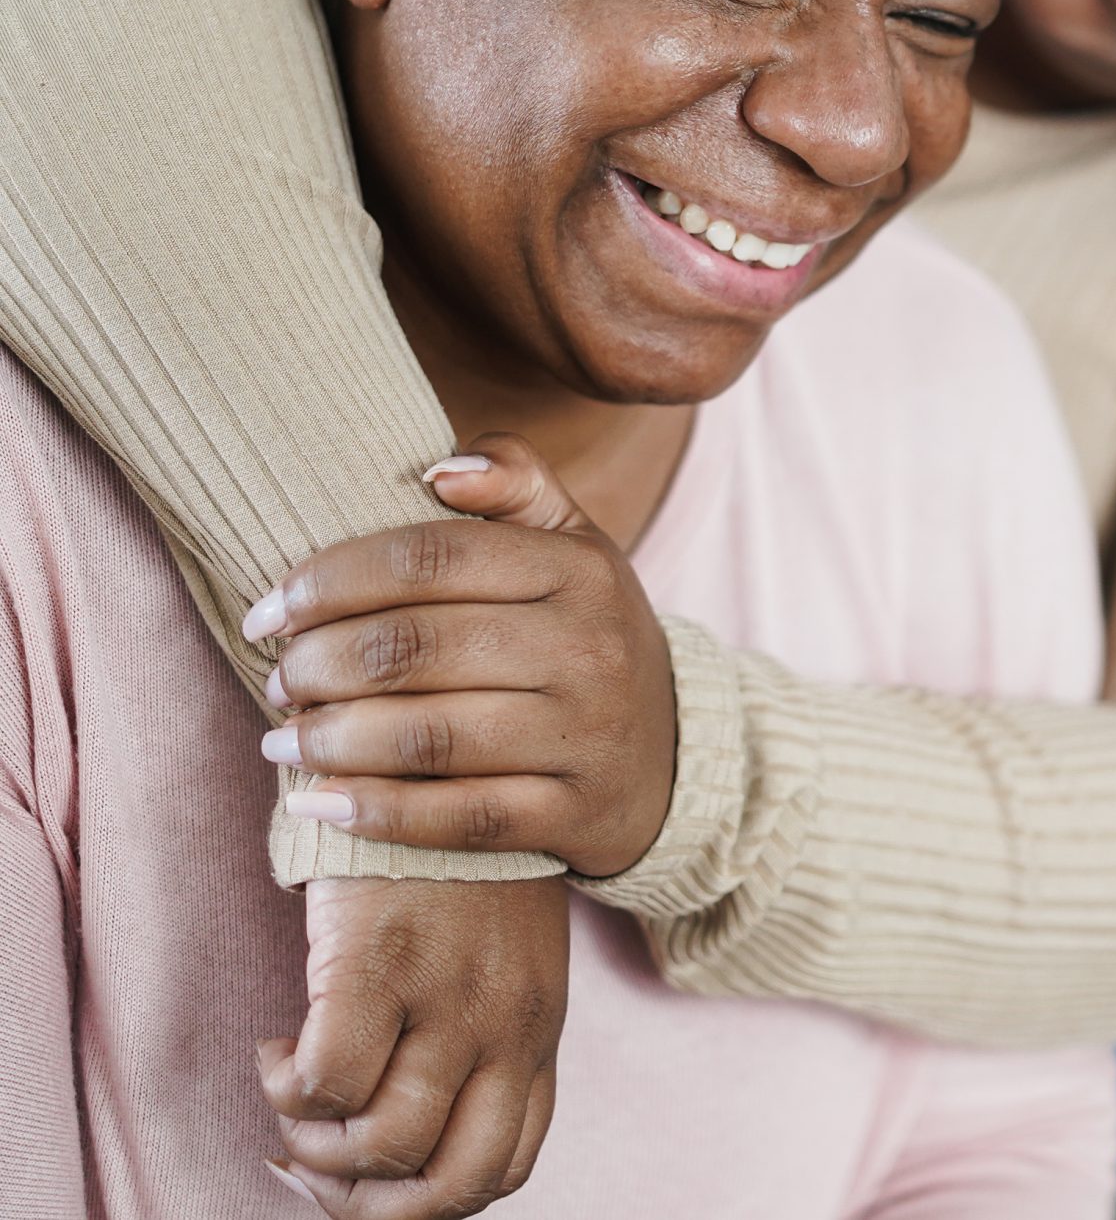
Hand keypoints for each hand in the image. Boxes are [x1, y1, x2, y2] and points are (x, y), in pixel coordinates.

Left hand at [258, 432, 676, 878]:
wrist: (673, 756)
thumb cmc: (586, 636)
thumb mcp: (574, 547)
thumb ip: (515, 483)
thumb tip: (437, 467)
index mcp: (580, 569)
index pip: (430, 558)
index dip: (330, 580)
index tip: (270, 610)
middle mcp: (589, 648)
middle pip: (413, 649)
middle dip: (317, 666)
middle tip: (278, 679)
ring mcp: (585, 736)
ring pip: (427, 739)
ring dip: (330, 741)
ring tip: (282, 739)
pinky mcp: (573, 814)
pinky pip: (458, 819)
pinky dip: (375, 815)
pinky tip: (317, 803)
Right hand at [262, 876, 568, 1218]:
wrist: (433, 760)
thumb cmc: (457, 861)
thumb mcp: (500, 954)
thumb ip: (475, 1024)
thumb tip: (397, 1120)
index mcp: (536, 1027)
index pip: (504, 1164)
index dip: (426, 1198)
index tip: (369, 1175)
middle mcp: (506, 1024)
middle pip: (453, 1183)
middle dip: (370, 1204)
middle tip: (317, 1163)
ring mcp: (449, 997)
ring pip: (382, 1145)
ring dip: (316, 1146)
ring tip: (292, 1097)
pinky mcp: (381, 963)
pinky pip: (326, 1081)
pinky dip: (287, 1089)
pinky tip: (274, 1049)